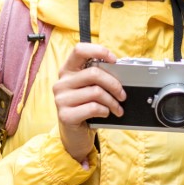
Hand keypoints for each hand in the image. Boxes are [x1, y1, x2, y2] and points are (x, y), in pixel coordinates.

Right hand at [53, 43, 125, 162]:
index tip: (114, 60)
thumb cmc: (84, 108)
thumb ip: (97, 78)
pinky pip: (93, 108)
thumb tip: (119, 71)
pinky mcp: (65, 115)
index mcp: (67, 71)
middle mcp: (61, 83)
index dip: (99, 51)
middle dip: (114, 84)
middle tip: (122, 95)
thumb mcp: (89, 89)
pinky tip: (105, 114)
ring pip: (96, 92)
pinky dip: (104, 111)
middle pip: (93, 73)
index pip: (79, 50)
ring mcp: (61, 99)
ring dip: (112, 102)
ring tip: (117, 108)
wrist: (74, 134)